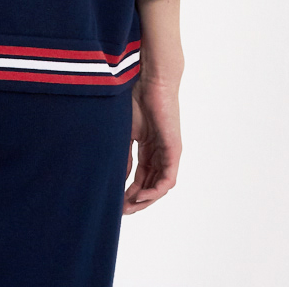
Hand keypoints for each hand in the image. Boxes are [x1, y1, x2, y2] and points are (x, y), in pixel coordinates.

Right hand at [123, 76, 181, 213]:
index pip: (140, 177)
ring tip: (129, 207)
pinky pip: (168, 179)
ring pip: (160, 186)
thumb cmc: (135, 97)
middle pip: (150, 185)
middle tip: (120, 211)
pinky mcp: (174, 149)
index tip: (114, 202)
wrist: (149, 78)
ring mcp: (168, 152)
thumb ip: (123, 155)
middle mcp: (160, 152)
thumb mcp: (124, 132)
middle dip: (136, 200)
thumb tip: (117, 177)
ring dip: (146, 200)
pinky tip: (141, 196)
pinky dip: (156, 190)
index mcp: (148, 147)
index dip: (128, 191)